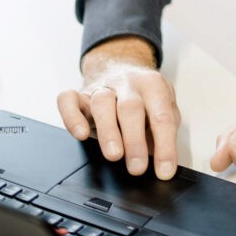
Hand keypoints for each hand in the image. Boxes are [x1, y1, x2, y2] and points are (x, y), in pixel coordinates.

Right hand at [57, 36, 180, 179]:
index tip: (164, 171)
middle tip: (137, 167)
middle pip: (131, 108)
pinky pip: (69, 100)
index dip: (165, 144)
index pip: (162, 115)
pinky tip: (80, 134)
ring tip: (114, 155)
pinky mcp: (79, 93)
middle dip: (134, 139)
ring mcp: (102, 87)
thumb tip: (165, 162)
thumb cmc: (143, 97)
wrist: (118, 65)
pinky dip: (72, 117)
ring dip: (108, 130)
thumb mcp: (163, 106)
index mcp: (153, 85)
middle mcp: (127, 84)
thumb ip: (166, 129)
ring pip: (102, 103)